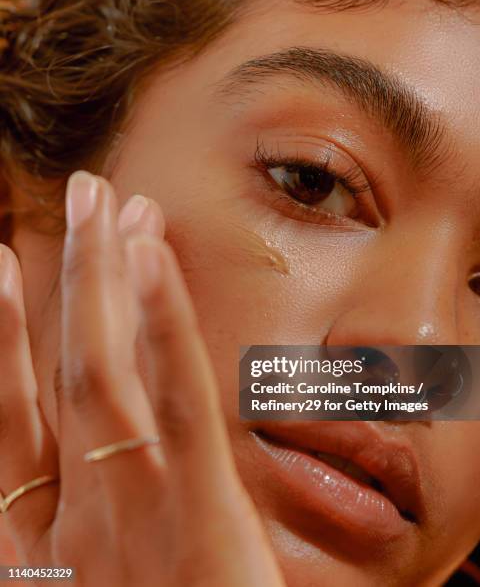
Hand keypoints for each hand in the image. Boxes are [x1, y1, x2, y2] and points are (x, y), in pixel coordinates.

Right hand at [0, 172, 284, 586]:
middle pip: (67, 369)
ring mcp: (132, 507)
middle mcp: (80, 510)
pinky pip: (175, 397)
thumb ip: (80, 546)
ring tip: (108, 202)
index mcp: (54, 539)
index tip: (13, 265)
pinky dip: (160, 322)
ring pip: (107, 366)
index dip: (11, 336)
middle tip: (82, 197)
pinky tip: (154, 256)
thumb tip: (59, 490)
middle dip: (69, 277)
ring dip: (105, 277)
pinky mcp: (197, 512)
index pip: (21, 414)